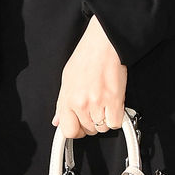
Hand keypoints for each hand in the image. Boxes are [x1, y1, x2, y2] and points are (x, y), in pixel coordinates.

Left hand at [53, 16, 126, 139]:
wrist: (104, 44)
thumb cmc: (86, 57)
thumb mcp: (66, 80)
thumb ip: (61, 104)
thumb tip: (57, 121)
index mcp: (68, 99)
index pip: (69, 131)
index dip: (75, 131)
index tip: (79, 126)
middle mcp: (82, 104)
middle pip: (88, 131)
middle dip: (91, 123)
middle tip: (94, 109)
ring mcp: (99, 103)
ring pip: (102, 128)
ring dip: (104, 120)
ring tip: (103, 104)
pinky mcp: (115, 101)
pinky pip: (116, 123)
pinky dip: (116, 118)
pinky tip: (113, 106)